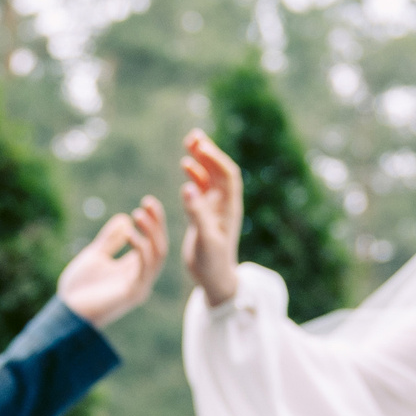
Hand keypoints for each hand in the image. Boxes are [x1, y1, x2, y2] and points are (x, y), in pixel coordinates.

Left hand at [57, 196, 167, 327]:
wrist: (66, 312)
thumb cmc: (79, 288)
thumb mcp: (95, 256)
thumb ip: (110, 240)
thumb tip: (124, 219)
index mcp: (134, 268)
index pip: (152, 241)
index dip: (153, 222)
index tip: (147, 202)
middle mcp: (141, 277)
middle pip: (160, 246)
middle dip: (156, 223)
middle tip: (148, 202)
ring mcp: (140, 286)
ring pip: (157, 255)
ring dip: (151, 233)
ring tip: (139, 213)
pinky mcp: (133, 293)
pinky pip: (145, 268)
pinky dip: (142, 249)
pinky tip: (131, 234)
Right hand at [180, 128, 244, 305]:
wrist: (214, 279)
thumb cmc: (213, 262)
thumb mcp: (205, 239)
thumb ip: (197, 213)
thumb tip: (187, 186)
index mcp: (229, 207)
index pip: (227, 175)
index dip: (215, 158)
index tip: (200, 147)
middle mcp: (224, 204)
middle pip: (219, 170)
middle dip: (208, 152)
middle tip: (193, 136)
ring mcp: (214, 208)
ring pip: (210, 177)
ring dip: (201, 159)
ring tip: (189, 143)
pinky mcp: (204, 214)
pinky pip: (201, 188)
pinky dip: (194, 175)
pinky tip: (185, 166)